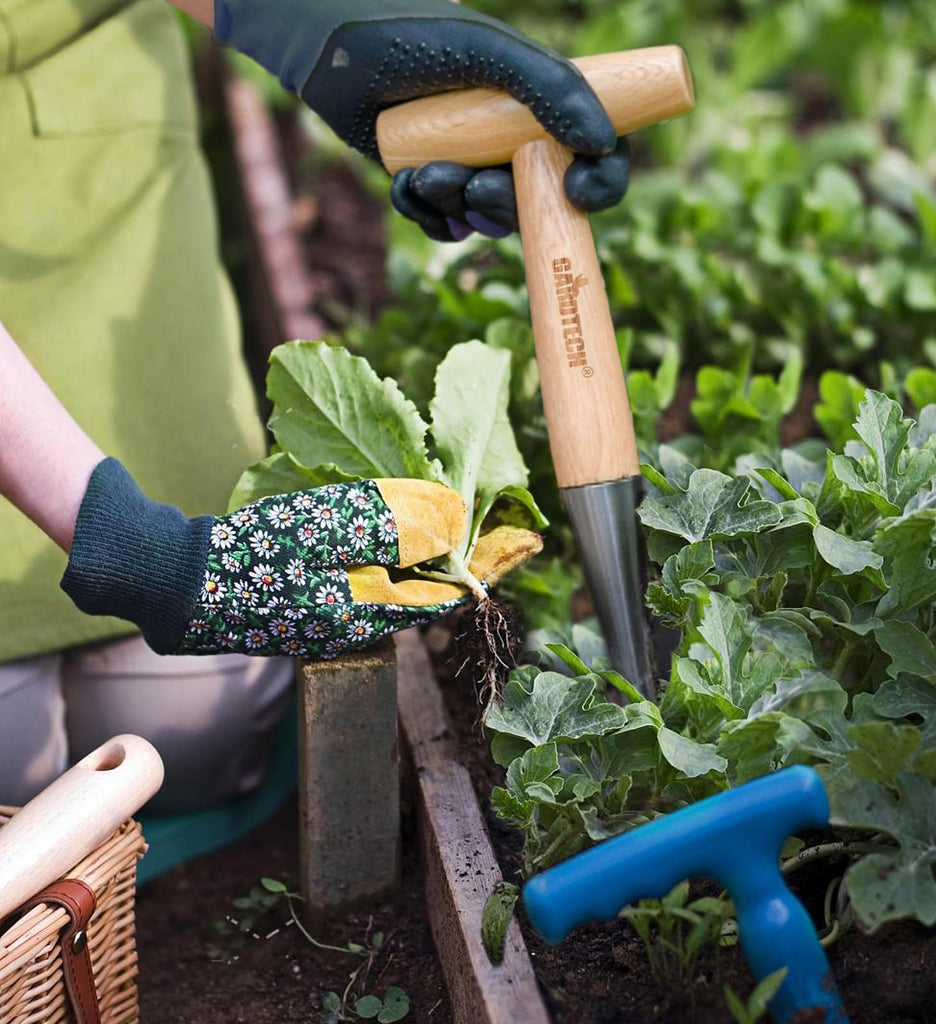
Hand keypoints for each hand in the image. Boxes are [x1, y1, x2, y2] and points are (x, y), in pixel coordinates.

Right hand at [61, 460, 540, 656]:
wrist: (183, 582)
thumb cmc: (258, 551)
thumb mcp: (334, 528)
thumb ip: (399, 528)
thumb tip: (455, 523)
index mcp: (370, 613)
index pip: (447, 590)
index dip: (488, 564)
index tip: (527, 543)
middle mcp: (360, 629)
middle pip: (426, 593)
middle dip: (463, 562)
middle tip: (500, 533)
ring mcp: (332, 626)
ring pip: (397, 593)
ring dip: (427, 565)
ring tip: (453, 531)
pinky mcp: (309, 616)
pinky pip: (365, 592)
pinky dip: (388, 568)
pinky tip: (390, 543)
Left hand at [212, 0, 630, 239]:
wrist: (332, 50)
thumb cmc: (412, 35)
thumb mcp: (490, 53)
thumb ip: (551, 89)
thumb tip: (602, 142)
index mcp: (538, 105)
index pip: (595, 153)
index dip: (599, 182)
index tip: (578, 192)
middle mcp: (509, 139)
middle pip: (539, 201)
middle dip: (506, 204)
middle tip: (474, 186)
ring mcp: (470, 164)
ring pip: (488, 218)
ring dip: (458, 205)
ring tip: (425, 173)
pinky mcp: (431, 183)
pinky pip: (445, 225)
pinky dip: (426, 213)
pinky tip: (405, 180)